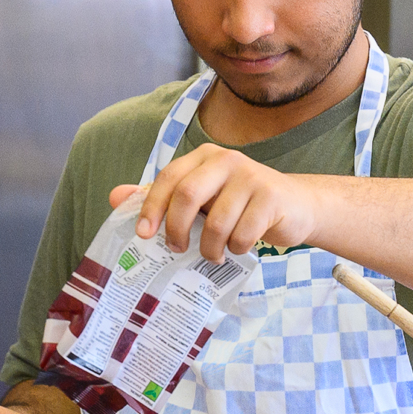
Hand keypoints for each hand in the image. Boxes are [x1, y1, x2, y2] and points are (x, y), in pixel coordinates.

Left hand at [109, 145, 328, 263]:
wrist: (296, 207)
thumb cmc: (241, 205)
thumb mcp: (203, 199)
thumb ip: (163, 197)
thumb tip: (115, 197)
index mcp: (204, 158)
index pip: (169, 178)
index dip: (151, 207)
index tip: (144, 236)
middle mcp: (227, 160)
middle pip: (188, 195)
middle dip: (177, 229)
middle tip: (177, 249)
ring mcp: (251, 177)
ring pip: (217, 222)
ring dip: (210, 248)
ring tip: (212, 255)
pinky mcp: (272, 197)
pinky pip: (243, 233)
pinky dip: (236, 249)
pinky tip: (239, 248)